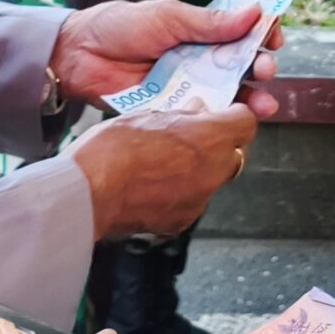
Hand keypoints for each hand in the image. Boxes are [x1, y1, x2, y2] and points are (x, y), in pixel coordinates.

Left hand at [51, 0, 281, 115]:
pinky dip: (217, 119)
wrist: (77, 55)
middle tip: (264, 71)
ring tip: (263, 106)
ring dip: (250, 100)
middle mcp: (200, 59)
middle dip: (260, 69)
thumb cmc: (121, 26)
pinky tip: (227, 120)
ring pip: (228, 95)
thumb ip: (210, 22)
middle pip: (242, 67)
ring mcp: (188, 86)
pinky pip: (201, 117)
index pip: (243, 33)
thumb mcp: (168, 18)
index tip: (273, 39)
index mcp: (202, 32)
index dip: (263, 36)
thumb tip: (256, 13)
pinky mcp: (173, 110)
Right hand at [71, 103, 260, 239]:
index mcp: (210, 138)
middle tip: (189, 135)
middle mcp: (213, 171)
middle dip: (216, 144)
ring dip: (197, 169)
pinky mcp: (181, 221)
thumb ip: (180, 115)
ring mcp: (199, 200)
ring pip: (211, 179)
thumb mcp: (147, 115)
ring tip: (162, 162)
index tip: (219, 113)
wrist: (89, 194)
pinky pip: (191, 201)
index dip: (232, 115)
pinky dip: (179, 192)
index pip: (245, 122)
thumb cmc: (112, 150)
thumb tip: (196, 111)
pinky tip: (152, 185)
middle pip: (232, 153)